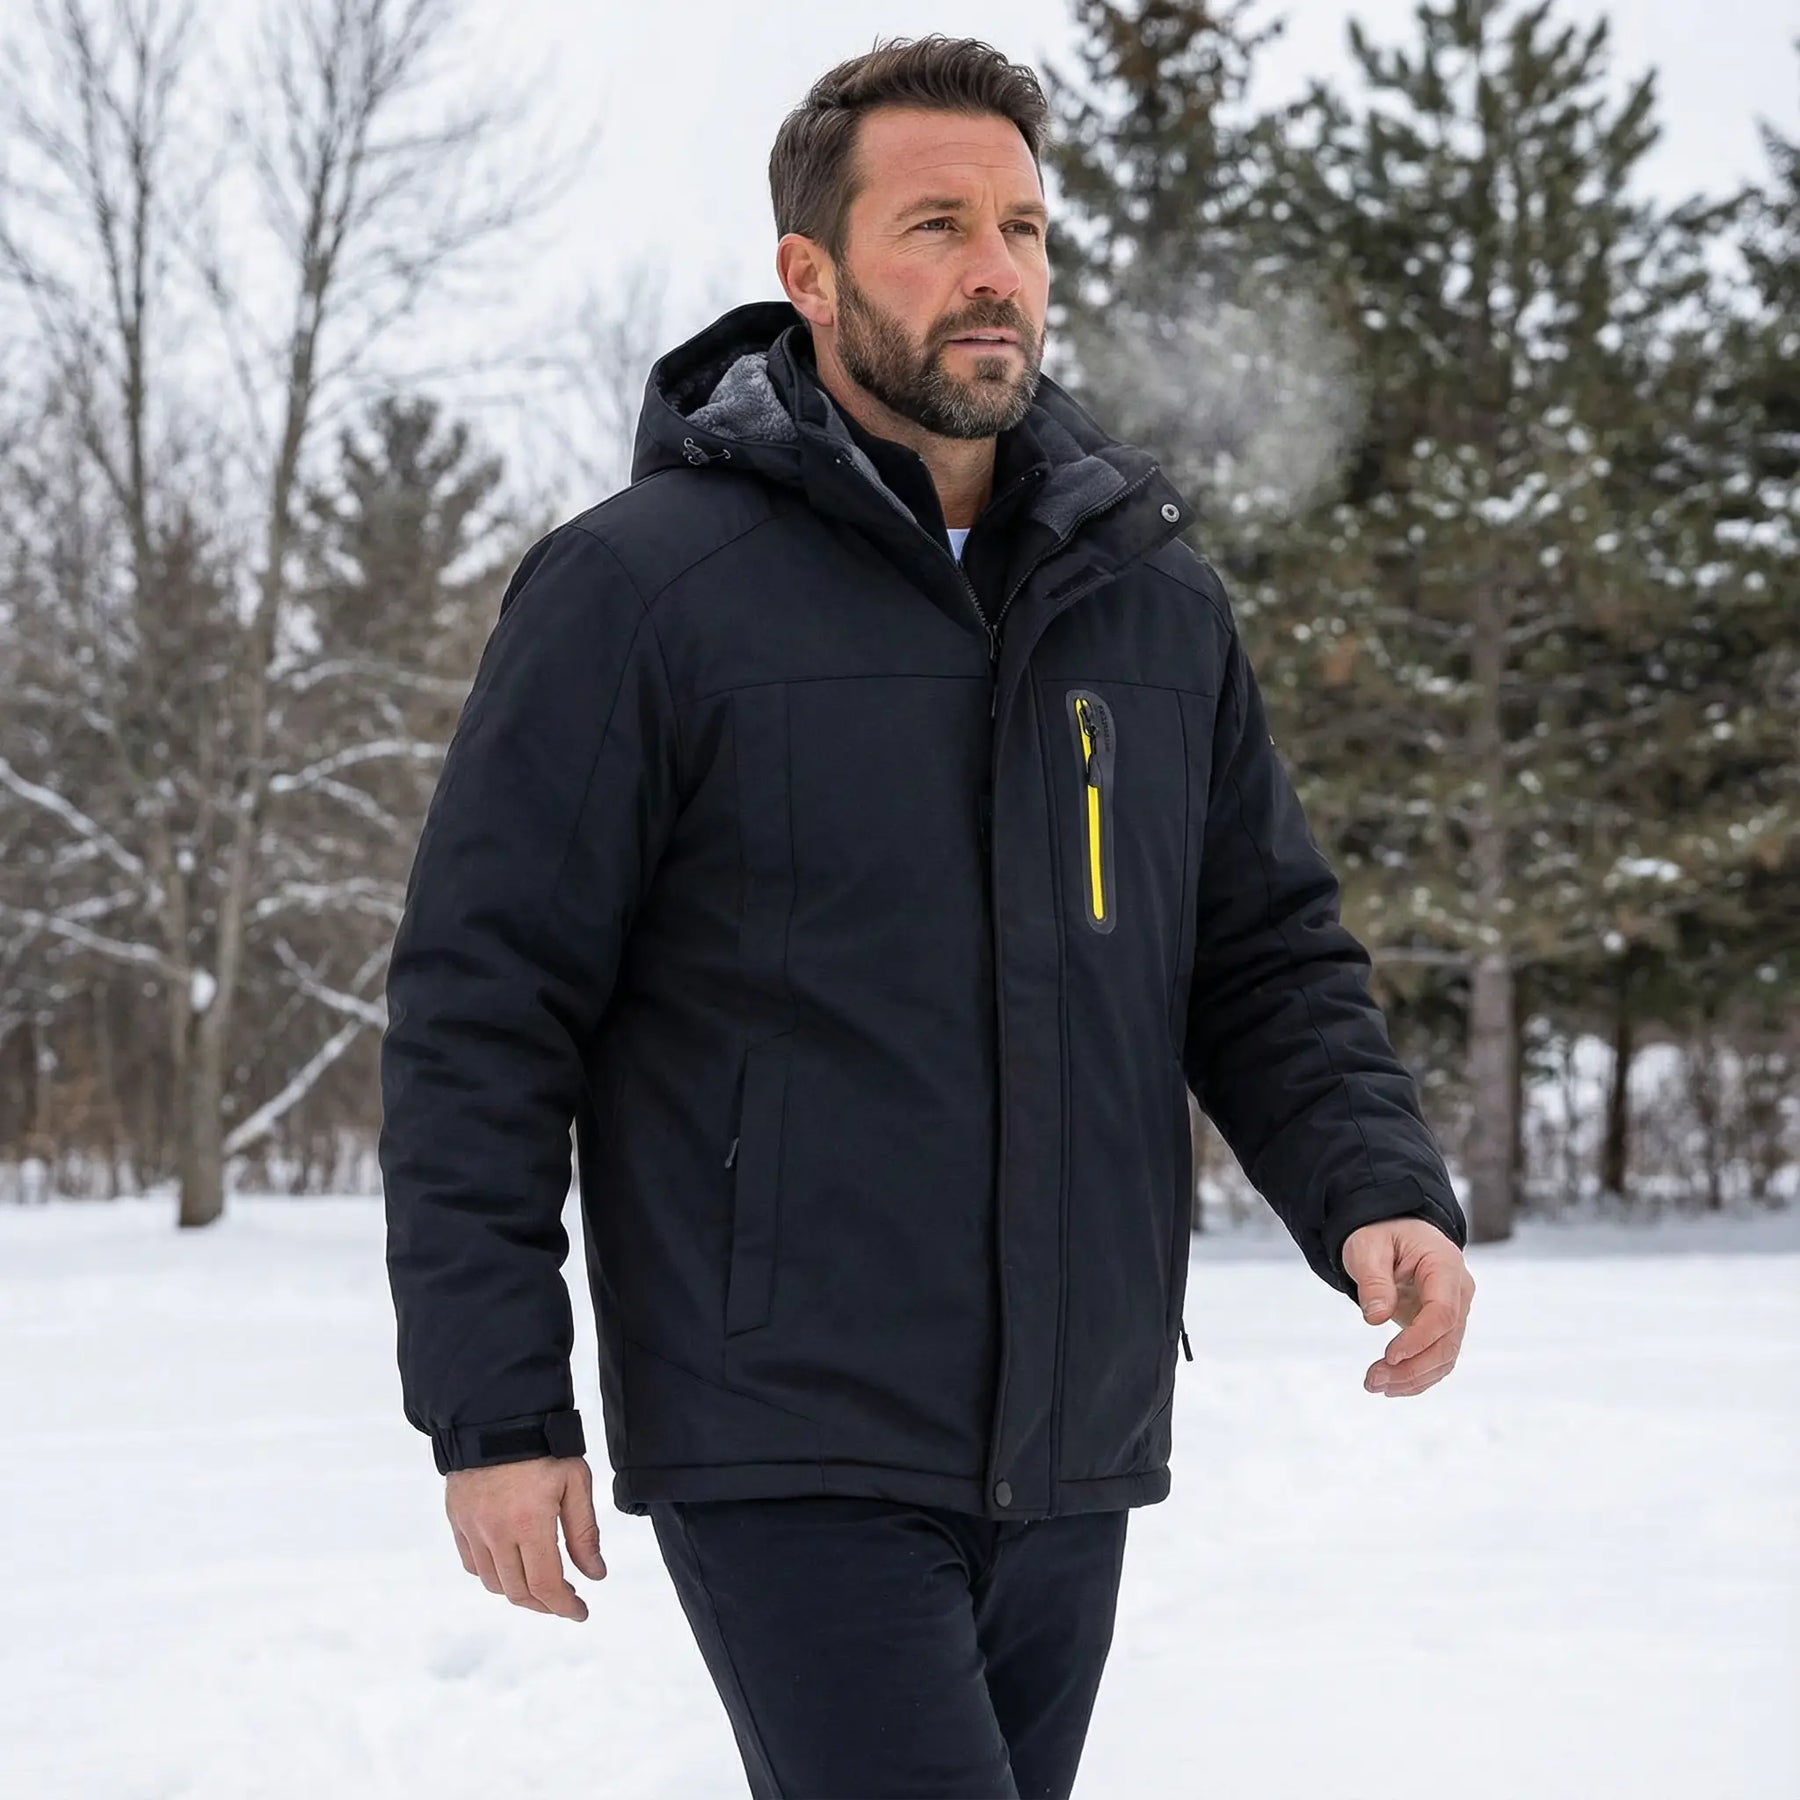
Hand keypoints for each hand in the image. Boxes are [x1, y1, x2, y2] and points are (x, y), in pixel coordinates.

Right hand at [445, 1454, 606, 1620]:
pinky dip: (493, 1575)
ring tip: (542, 1584)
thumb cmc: (544, 1444)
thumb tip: (595, 1574)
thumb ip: (584, 1532)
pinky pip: (472, 1563)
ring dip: (519, 1592)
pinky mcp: (457, 1519)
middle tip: (566, 1600)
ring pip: (493, 1583)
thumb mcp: (575, 1482)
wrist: (497, 1414)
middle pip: (518, 1591)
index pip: (545, 1585)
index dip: (564, 1606)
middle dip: (545, 1604)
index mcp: (529, 1523)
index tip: (580, 1612)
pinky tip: (511, 1566)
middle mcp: (495, 1532)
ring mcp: (472, 1527)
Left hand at [1343, 1217, 1473, 1398]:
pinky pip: (1437, 1358)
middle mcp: (1458, 1292)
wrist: (1392, 1229)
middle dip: (1411, 1367)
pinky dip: (1417, 1376)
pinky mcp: (1443, 1327)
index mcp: (1445, 1266)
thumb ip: (1373, 1280)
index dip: (1419, 1339)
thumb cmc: (1381, 1233)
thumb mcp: (1367, 1246)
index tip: (1388, 1356)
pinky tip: (1390, 1386)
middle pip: (1447, 1342)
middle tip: (1372, 1380)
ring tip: (1374, 1385)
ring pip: (1444, 1357)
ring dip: (1412, 1378)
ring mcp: (1454, 1312)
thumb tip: (1376, 1318)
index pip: (1443, 1313)